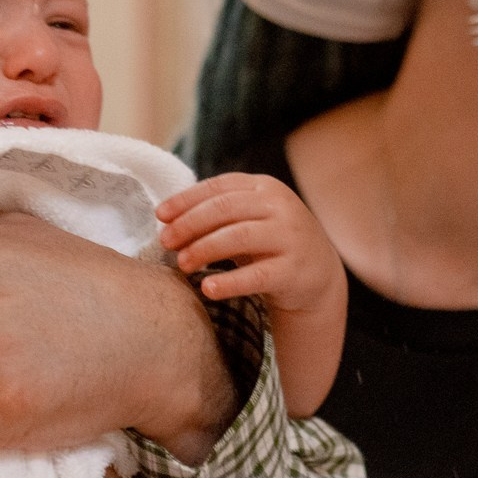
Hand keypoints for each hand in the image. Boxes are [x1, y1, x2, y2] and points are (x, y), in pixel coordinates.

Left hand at [157, 175, 346, 413]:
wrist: (317, 273)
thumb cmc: (269, 242)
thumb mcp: (248, 219)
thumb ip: (216, 213)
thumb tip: (165, 220)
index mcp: (265, 188)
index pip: (219, 187)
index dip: (186, 199)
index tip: (160, 216)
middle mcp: (281, 207)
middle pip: (225, 209)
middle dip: (190, 224)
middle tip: (166, 242)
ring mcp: (291, 237)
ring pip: (239, 237)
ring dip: (204, 249)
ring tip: (182, 264)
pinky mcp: (295, 270)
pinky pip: (258, 275)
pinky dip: (230, 282)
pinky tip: (208, 289)